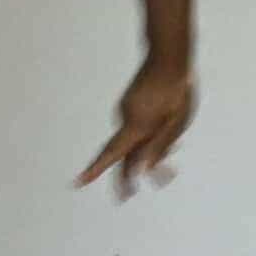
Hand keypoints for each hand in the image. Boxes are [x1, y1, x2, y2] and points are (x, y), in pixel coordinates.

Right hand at [79, 51, 195, 192]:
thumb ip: (159, 147)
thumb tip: (143, 171)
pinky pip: (135, 131)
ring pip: (131, 143)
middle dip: (124, 177)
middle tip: (126, 197)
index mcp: (137, 125)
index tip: (77, 182)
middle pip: (120, 154)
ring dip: (145, 158)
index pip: (112, 153)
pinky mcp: (130, 107)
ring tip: (170, 169)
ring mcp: (126, 112)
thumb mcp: (176, 123)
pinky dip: (147, 142)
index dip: (95, 170)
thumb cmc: (178, 91)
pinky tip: (168, 144)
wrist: (170, 58)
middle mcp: (126, 119)